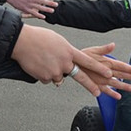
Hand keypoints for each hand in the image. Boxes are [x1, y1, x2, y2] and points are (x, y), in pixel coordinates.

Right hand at [6, 0, 57, 18]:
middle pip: (44, 1)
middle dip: (51, 3)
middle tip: (56, 5)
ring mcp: (29, 4)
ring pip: (40, 8)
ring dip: (47, 10)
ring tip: (52, 11)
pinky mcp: (26, 9)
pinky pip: (34, 13)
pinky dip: (39, 15)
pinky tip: (43, 16)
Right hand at [11, 25, 130, 98]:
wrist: (22, 41)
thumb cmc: (39, 38)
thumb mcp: (58, 41)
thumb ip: (67, 52)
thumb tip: (70, 60)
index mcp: (70, 51)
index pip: (89, 61)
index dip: (99, 68)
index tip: (109, 74)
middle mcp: (65, 62)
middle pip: (81, 76)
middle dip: (91, 85)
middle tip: (98, 92)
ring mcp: (56, 70)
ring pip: (59, 78)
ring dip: (53, 72)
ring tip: (43, 61)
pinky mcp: (46, 77)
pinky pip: (48, 79)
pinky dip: (44, 74)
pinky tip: (38, 65)